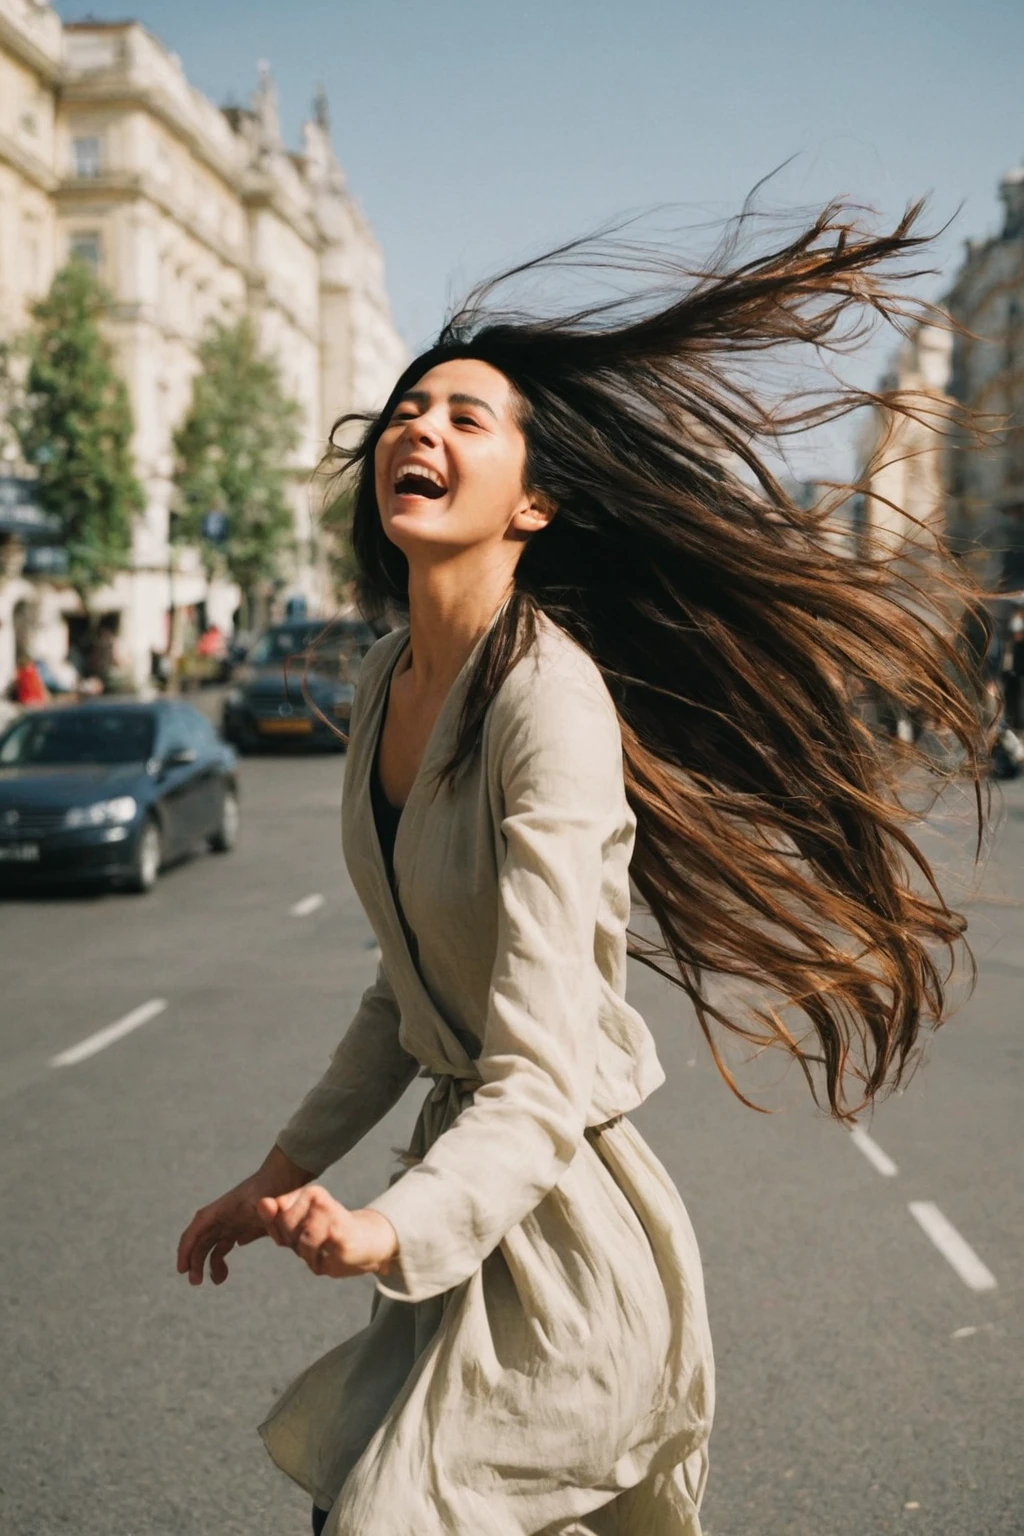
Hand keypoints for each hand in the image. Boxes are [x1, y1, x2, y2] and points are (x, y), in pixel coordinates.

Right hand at [177, 1146, 312, 1286]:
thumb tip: (267, 1236)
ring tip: (218, 1280)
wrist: (287, 1175)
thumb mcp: (270, 1200)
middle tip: (196, 1282)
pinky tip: (225, 1271)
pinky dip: (222, 1257)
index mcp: (223, 1209)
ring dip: (209, 1262)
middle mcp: (224, 1215)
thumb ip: (268, 1214)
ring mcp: (233, 1220)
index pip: (197, 1230)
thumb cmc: (275, 1186)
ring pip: (213, 1244)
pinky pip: (226, 1243)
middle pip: (202, 1240)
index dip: (186, 1250)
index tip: (182, 1269)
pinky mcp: (244, 1225)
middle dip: (195, 1261)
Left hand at [257, 1186, 398, 1279]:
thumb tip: (261, 1202)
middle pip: (285, 1225)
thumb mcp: (298, 1228)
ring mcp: (330, 1215)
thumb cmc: (327, 1237)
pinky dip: (318, 1263)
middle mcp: (320, 1199)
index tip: (300, 1234)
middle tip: (314, 1244)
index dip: (282, 1232)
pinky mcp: (340, 1234)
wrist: (367, 1246)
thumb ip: (275, 1217)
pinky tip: (330, 1256)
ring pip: (299, 1242)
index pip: (277, 1214)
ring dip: (308, 1255)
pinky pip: (314, 1254)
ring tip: (323, 1250)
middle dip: (294, 1242)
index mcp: (310, 1192)